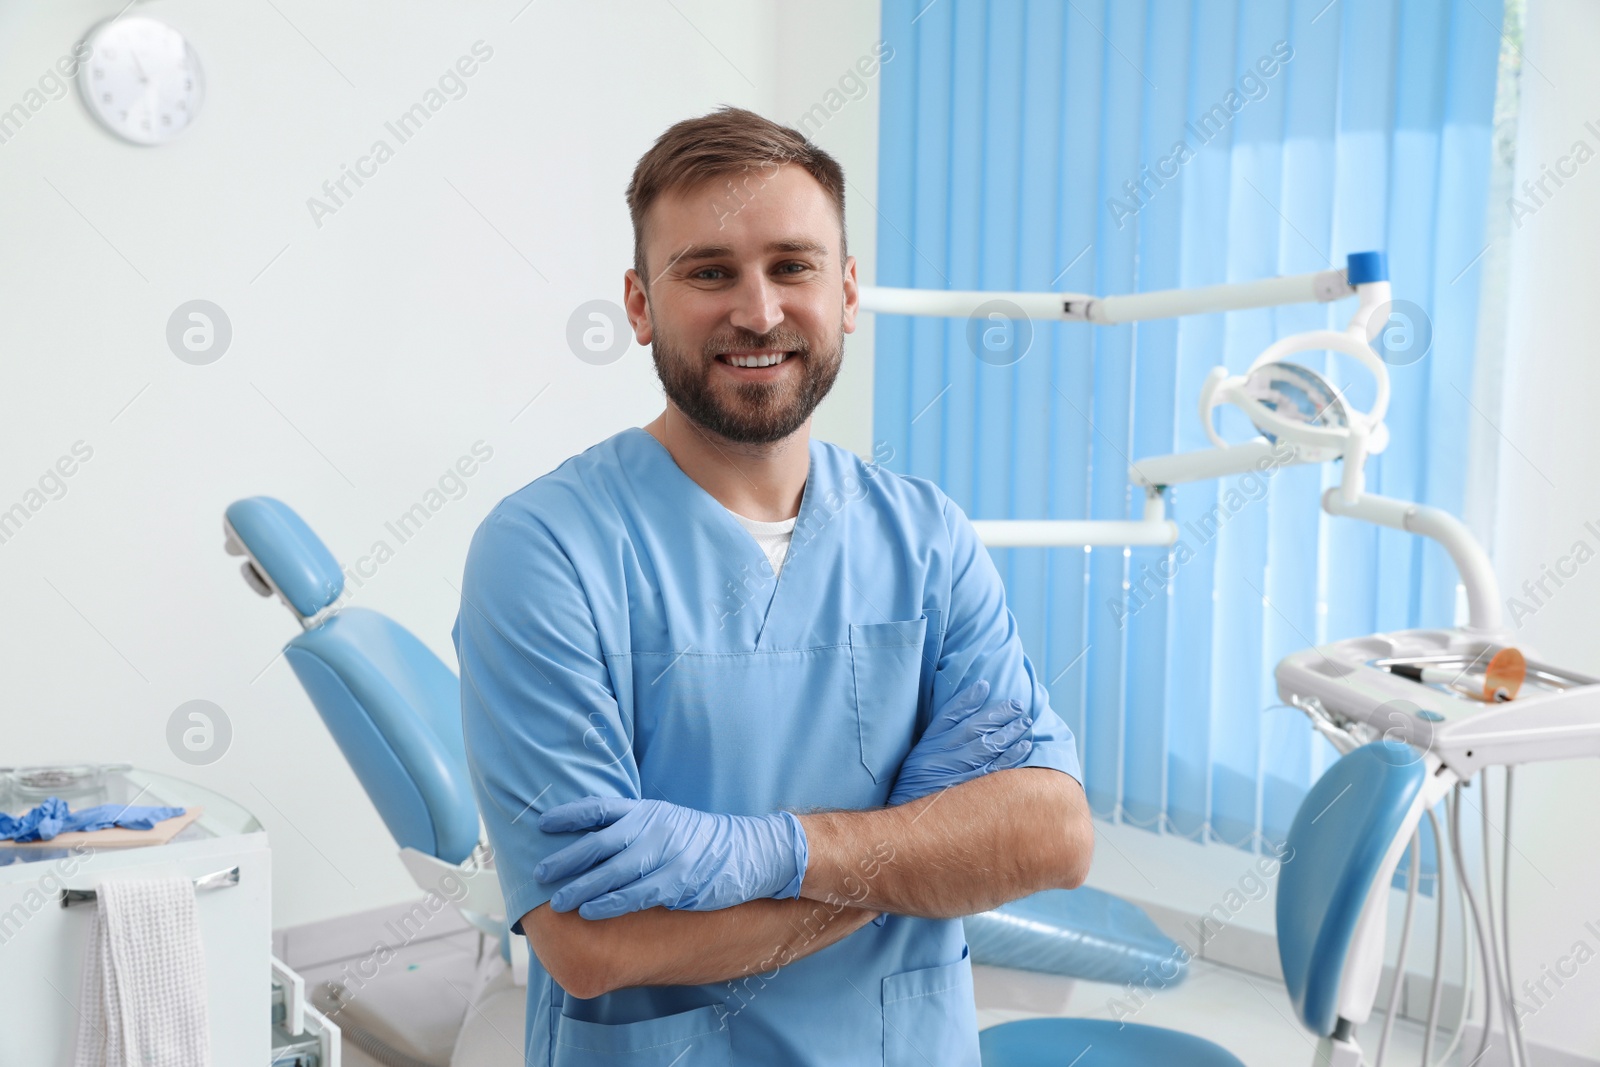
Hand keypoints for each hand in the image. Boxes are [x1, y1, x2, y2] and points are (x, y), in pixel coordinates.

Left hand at [535, 797, 807, 919]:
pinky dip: (609, 904)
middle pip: (597, 842)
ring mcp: (664, 855)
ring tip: (557, 902)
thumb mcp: (666, 819)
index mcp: (647, 810)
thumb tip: (592, 839)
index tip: (541, 824)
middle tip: (538, 873)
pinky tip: (590, 913)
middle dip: (565, 859)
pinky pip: (635, 895)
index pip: (599, 808)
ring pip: (612, 873)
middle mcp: (652, 828)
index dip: (568, 815)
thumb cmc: (700, 839)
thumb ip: (633, 825)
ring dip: (581, 888)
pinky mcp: (676, 882)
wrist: (747, 851)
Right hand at [887, 678, 1032, 805]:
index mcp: (928, 747)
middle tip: (1017, 706)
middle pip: (974, 730)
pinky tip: (1025, 747)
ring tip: (1025, 722)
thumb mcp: (920, 757)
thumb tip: (967, 710)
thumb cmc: (917, 787)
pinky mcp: (973, 794)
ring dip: (1010, 733)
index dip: (968, 700)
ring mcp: (958, 776)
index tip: (986, 686)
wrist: (911, 828)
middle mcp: (942, 758)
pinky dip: (1012, 757)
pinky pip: (996, 772)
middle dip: (998, 715)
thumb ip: (939, 735)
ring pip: (988, 748)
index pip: (950, 716)